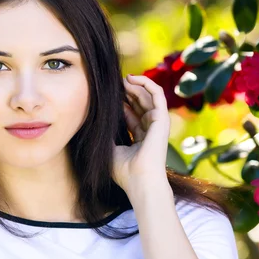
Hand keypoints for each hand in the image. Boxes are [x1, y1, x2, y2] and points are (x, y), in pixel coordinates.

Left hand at [112, 74, 170, 191]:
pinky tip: (133, 78)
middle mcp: (150, 130)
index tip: (108, 95)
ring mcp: (157, 124)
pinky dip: (147, 84)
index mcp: (140, 138)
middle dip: (128, 91)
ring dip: (136, 85)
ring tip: (123, 79)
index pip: (132, 115)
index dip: (121, 103)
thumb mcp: (110, 148)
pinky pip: (157, 95)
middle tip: (115, 83)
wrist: (138, 180)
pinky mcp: (162, 118)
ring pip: (149, 97)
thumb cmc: (124, 171)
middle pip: (140, 104)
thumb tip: (96, 119)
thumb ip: (107, 133)